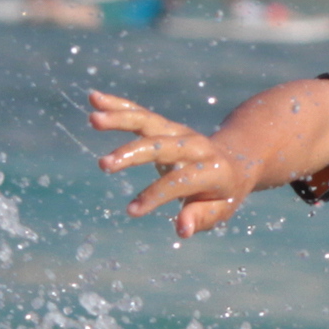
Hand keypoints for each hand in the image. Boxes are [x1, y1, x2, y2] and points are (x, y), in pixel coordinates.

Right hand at [91, 89, 249, 236]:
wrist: (235, 161)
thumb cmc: (223, 193)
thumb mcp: (220, 209)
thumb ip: (201, 218)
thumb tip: (182, 230)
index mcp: (211, 169)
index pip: (179, 181)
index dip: (156, 195)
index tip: (132, 211)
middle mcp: (194, 145)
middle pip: (160, 146)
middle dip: (132, 154)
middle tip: (103, 164)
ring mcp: (179, 132)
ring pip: (147, 121)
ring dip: (120, 118)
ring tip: (93, 119)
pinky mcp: (165, 125)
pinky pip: (139, 114)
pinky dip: (116, 105)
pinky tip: (94, 98)